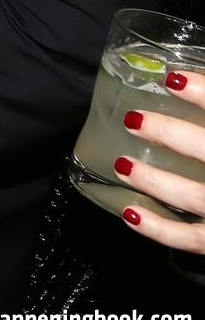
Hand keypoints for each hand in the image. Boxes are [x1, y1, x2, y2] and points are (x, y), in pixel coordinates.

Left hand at [116, 70, 204, 252]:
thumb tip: (188, 82)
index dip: (203, 92)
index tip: (172, 80)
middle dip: (168, 133)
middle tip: (133, 119)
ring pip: (192, 196)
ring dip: (154, 180)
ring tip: (122, 164)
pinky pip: (190, 239)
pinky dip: (159, 229)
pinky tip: (130, 213)